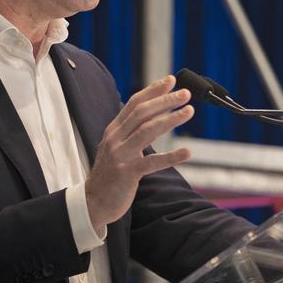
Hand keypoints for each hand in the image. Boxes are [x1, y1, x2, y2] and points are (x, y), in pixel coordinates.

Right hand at [84, 75, 193, 235]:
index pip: (134, 103)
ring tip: (188, 112)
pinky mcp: (127, 173)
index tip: (171, 80)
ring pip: (147, 131)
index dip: (153, 90)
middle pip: (142, 113)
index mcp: (114, 130)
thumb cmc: (111, 173)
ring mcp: (120, 156)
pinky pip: (152, 163)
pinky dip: (171, 157)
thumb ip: (133, 131)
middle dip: (165, 101)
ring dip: (170, 119)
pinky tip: (187, 152)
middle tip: (186, 94)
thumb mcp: (118, 147)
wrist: (94, 202)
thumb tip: (156, 114)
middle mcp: (115, 139)